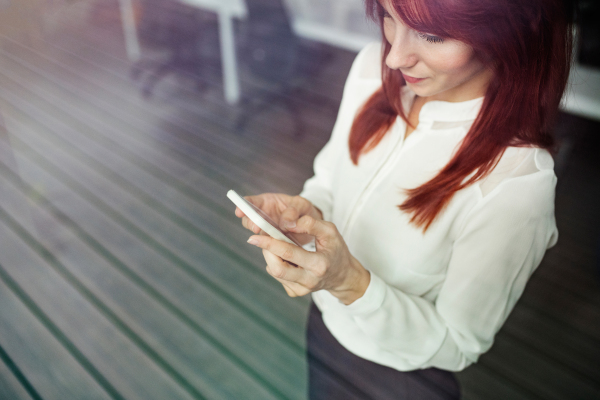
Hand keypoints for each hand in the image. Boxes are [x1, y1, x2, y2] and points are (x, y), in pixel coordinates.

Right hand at [234, 193, 321, 244]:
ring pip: (256, 233)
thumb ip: (294, 210)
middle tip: (256, 227)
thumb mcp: (301, 205)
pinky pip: (266, 243)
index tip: (240, 211)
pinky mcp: (272, 241)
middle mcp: (262, 216)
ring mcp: (266, 229)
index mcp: (267, 202)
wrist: (311, 225)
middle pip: (248, 219)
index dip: (243, 205)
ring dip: (260, 235)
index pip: (250, 202)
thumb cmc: (304, 210)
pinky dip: (269, 245)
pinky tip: (274, 246)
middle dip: (250, 223)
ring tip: (267, 236)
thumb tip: (287, 223)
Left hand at [247, 215, 370, 304]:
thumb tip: (288, 222)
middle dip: (265, 251)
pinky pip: (278, 276)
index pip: (288, 253)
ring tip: (278, 246)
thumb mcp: (330, 232)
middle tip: (261, 238)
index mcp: (319, 264)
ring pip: (275, 272)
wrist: (342, 276)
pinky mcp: (295, 292)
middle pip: (277, 268)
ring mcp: (301, 289)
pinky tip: (287, 258)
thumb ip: (311, 224)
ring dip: (271, 256)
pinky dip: (277, 264)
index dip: (269, 243)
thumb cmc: (336, 250)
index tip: (253, 237)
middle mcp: (309, 280)